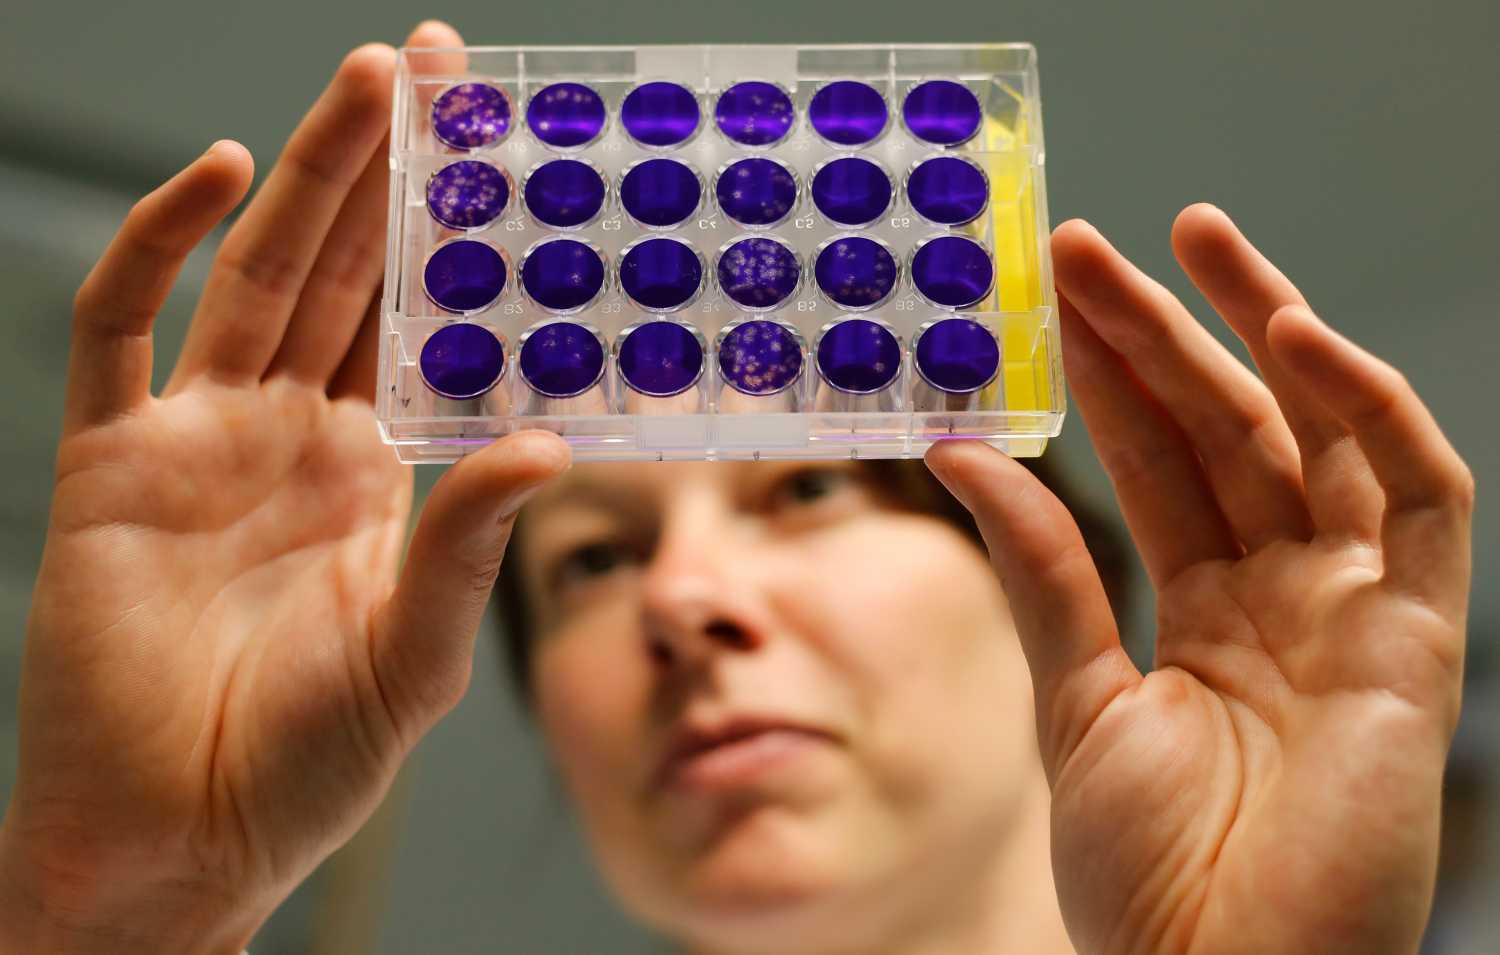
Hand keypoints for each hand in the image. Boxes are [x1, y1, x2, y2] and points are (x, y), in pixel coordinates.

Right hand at [0, 21, 567, 954]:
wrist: (172, 837)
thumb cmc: (300, 766)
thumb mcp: (415, 654)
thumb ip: (468, 544)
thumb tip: (546, 440)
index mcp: (373, 472)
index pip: (424, 325)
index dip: (457, 239)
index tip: (499, 152)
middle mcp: (294, 435)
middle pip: (350, 274)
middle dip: (390, 171)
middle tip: (432, 71)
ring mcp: (200, 438)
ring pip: (260, 277)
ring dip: (306, 179)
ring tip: (363, 86)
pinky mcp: (110, 460)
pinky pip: (121, 330)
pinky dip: (156, 248)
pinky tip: (209, 180)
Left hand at [927, 205, 1472, 954]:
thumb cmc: (1148, 874)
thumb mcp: (1074, 699)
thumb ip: (1037, 574)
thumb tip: (964, 454)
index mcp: (1207, 613)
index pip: (1160, 462)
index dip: (1112, 377)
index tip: (1053, 299)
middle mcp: (1285, 596)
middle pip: (1229, 431)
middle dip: (1164, 330)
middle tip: (1094, 243)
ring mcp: (1355, 610)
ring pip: (1318, 437)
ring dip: (1262, 331)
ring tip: (1190, 241)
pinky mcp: (1419, 641)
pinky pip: (1421, 500)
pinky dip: (1369, 412)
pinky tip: (1292, 338)